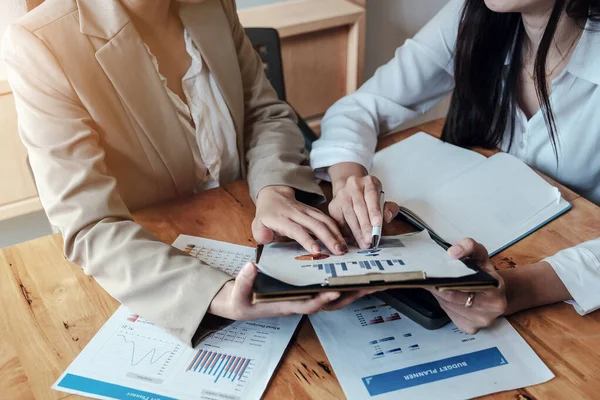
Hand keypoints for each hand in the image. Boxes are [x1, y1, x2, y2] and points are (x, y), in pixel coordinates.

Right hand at [208, 262, 375, 319]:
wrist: (242, 304)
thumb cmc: (242, 301)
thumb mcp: (239, 293)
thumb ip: (245, 281)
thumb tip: (251, 266)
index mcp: (287, 305)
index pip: (309, 303)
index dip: (322, 298)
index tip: (335, 289)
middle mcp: (301, 303)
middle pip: (331, 302)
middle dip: (351, 295)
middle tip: (371, 285)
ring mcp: (306, 298)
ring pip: (335, 297)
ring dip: (354, 290)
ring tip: (373, 280)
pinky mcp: (308, 292)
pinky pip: (330, 289)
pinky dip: (345, 283)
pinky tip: (354, 273)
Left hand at [253, 185, 346, 254]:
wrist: (274, 196)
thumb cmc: (266, 216)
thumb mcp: (257, 225)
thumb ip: (261, 234)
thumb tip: (266, 237)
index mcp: (282, 218)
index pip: (296, 229)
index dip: (307, 240)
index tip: (316, 251)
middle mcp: (297, 213)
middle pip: (315, 224)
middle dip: (329, 238)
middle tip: (338, 252)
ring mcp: (307, 210)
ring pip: (324, 220)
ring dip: (336, 234)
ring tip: (344, 248)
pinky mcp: (314, 211)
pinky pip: (327, 218)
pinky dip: (337, 228)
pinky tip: (344, 239)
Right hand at [330, 175, 398, 247]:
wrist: (350, 191)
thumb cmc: (369, 198)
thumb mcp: (382, 200)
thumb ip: (389, 208)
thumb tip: (387, 216)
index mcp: (368, 182)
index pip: (372, 195)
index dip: (374, 210)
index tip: (377, 223)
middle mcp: (354, 185)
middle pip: (359, 207)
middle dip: (365, 225)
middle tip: (370, 239)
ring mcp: (342, 194)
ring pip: (349, 215)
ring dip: (357, 231)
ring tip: (363, 242)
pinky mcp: (333, 205)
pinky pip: (340, 220)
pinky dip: (348, 232)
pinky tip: (354, 240)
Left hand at [427, 238, 506, 333]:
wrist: (495, 292)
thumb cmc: (485, 273)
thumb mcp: (480, 255)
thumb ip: (468, 246)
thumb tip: (453, 252)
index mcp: (496, 288)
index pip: (465, 284)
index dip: (446, 278)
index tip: (434, 273)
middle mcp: (492, 308)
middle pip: (452, 297)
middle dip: (437, 286)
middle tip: (427, 277)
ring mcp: (481, 321)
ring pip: (448, 306)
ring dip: (438, 295)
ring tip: (436, 284)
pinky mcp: (470, 328)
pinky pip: (449, 314)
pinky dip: (443, 304)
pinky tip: (445, 296)